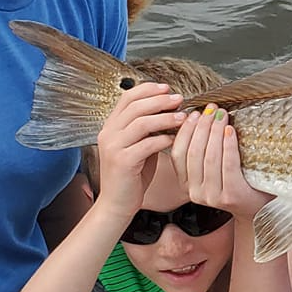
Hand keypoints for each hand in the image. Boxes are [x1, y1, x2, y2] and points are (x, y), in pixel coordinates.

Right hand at [93, 85, 185, 218]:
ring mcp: (113, 147)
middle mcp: (109, 133)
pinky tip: (175, 139)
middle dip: (160, 100)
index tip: (167, 88)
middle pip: (135, 106)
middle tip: (179, 99)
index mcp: (111, 126)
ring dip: (165, 117)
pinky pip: (146, 144)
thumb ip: (148, 129)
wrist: (117, 203)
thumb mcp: (139, 146)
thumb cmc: (132, 175)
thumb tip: (170, 110)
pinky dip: (163, 139)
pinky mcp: (122, 162)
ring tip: (182, 116)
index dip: (148, 89)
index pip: (127, 97)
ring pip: (141, 123)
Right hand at [171, 107, 272, 217]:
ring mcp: (212, 197)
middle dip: (202, 126)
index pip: (177, 153)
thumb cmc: (237, 182)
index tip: (194, 113)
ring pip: (210, 157)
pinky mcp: (230, 196)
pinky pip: (228, 164)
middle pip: (194, 152)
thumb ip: (201, 152)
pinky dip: (228, 145)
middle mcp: (195, 192)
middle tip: (211, 109)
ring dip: (215, 131)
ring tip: (222, 115)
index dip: (185, 131)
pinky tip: (230, 130)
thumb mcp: (212, 169)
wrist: (258, 207)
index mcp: (186, 184)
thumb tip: (199, 117)